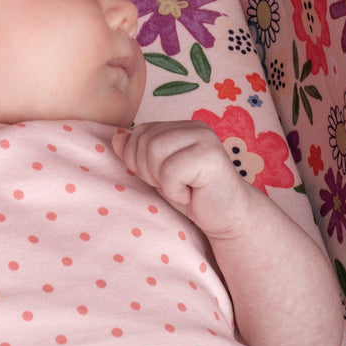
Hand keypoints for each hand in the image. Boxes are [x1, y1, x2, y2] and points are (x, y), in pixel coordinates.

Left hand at [112, 121, 254, 238]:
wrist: (229, 219)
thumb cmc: (193, 195)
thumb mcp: (158, 173)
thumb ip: (138, 153)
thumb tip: (116, 139)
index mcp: (181, 126)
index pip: (140, 132)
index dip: (137, 160)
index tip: (160, 177)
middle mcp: (194, 126)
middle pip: (144, 141)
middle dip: (149, 171)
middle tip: (173, 185)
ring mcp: (204, 138)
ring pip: (154, 152)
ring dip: (162, 180)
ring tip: (182, 188)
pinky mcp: (210, 156)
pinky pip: (170, 171)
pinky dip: (175, 191)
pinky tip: (192, 194)